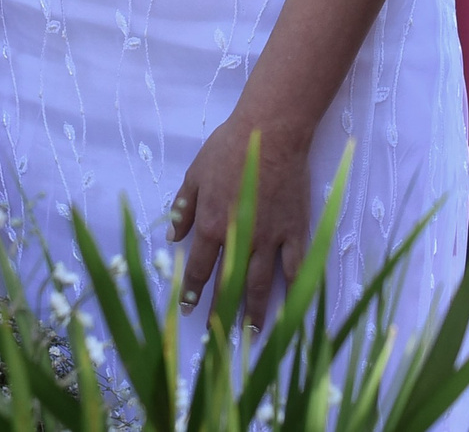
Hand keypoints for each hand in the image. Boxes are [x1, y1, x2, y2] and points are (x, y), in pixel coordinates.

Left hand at [170, 109, 312, 329]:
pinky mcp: (295, 231)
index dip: (192, 292)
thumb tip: (172, 238)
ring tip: (252, 332)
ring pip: (262, 283)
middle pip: (230, 284)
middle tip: (218, 335)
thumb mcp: (195, 174)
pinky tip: (292, 304)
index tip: (187, 309)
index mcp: (212, 227)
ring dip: (256, 311)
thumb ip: (183, 208)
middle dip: (222, 311)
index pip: (201, 269)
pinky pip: (295, 265)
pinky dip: (294, 287)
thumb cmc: (229, 148)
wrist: (271, 133)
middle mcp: (240, 240)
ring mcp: (271, 238)